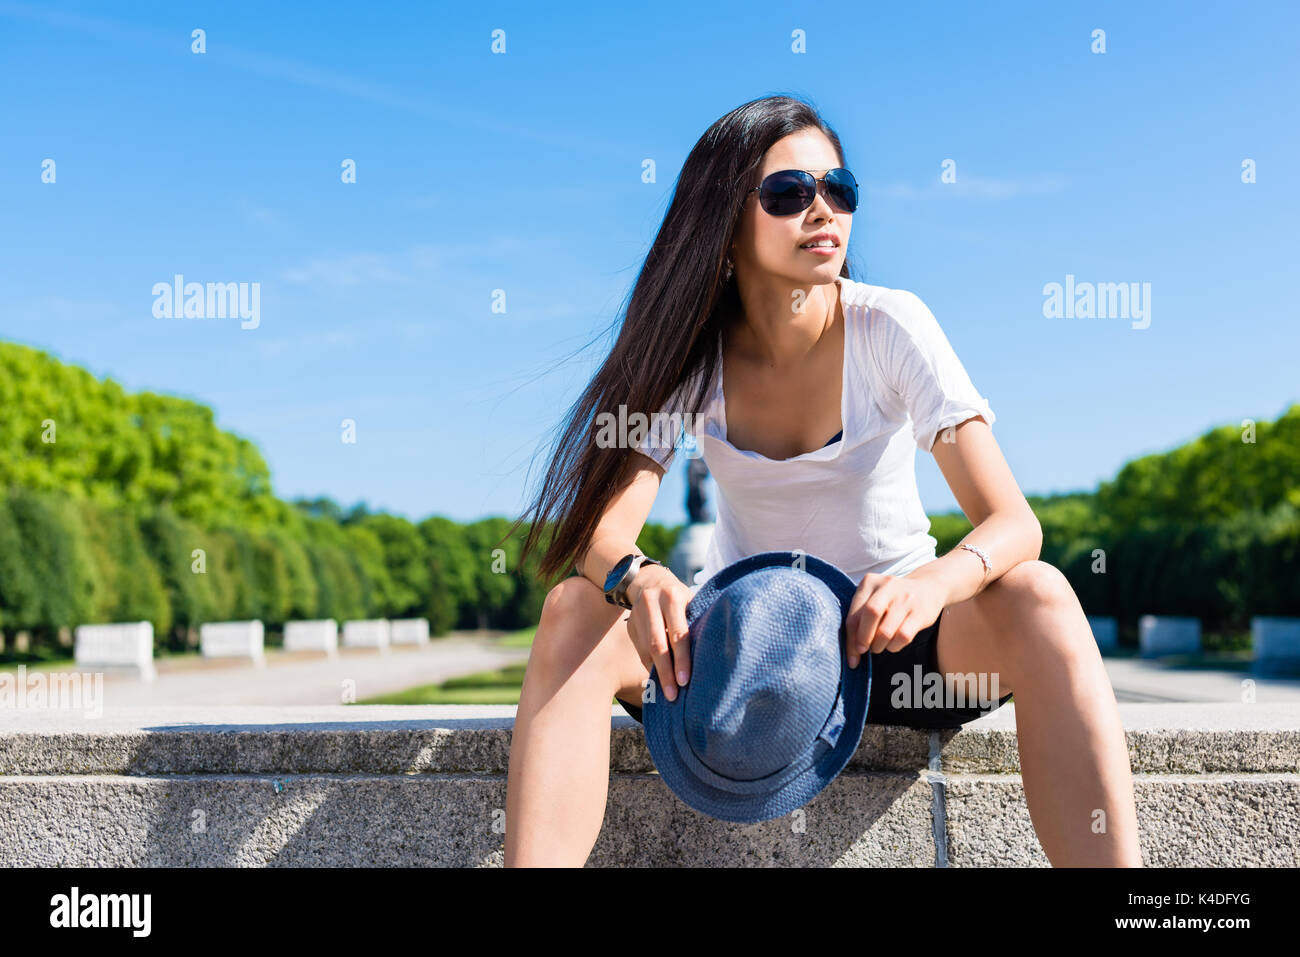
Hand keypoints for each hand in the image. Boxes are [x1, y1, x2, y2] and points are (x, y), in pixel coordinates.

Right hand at [624, 565, 692, 701]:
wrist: (647, 580)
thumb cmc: (678, 596)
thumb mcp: (689, 600)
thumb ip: (695, 621)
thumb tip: (710, 655)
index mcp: (673, 598)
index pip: (678, 633)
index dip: (681, 659)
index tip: (685, 681)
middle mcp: (652, 604)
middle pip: (658, 644)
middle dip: (666, 672)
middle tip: (673, 695)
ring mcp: (637, 615)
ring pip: (646, 649)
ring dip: (656, 673)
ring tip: (666, 693)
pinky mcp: (629, 625)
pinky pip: (639, 650)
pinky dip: (649, 666)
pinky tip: (658, 679)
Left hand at [845, 572, 946, 668]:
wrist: (928, 587)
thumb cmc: (892, 599)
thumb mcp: (873, 599)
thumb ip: (860, 618)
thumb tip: (852, 651)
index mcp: (869, 582)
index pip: (853, 614)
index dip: (850, 639)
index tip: (852, 657)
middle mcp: (887, 586)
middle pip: (870, 614)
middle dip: (863, 638)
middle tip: (864, 650)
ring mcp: (906, 599)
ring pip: (886, 630)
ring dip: (879, 646)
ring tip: (879, 646)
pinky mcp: (920, 613)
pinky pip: (903, 636)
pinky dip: (894, 646)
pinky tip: (892, 644)